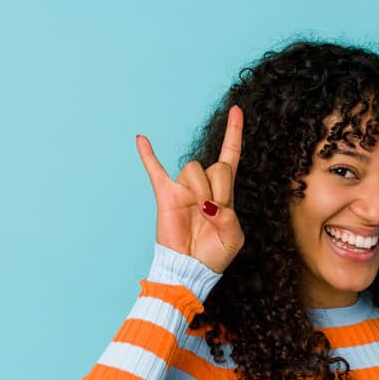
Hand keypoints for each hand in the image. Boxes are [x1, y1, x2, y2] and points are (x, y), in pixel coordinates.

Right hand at [135, 105, 245, 274]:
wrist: (190, 269)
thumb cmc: (214, 254)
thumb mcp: (234, 237)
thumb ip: (228, 217)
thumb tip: (208, 204)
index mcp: (224, 192)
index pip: (230, 155)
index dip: (234, 133)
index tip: (237, 110)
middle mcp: (204, 185)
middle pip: (217, 165)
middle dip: (220, 188)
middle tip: (214, 212)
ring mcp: (184, 189)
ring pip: (195, 169)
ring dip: (202, 190)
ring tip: (199, 212)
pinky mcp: (166, 195)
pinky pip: (155, 170)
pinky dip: (148, 156)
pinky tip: (141, 139)